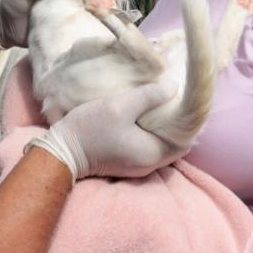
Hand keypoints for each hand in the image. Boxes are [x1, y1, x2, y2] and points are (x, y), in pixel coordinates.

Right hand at [28, 82, 185, 180]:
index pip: (187, 139)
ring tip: (162, 103)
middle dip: (178, 123)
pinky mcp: (127, 162)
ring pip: (162, 144)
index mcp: (153, 153)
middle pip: (176, 143)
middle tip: (176, 97)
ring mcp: (137, 165)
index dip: (191, 121)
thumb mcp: (121, 106)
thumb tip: (174, 87)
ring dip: (163, 126)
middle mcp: (149, 164)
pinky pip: (148, 145)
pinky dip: (151, 131)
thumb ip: (150, 96)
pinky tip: (145, 114)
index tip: (187, 100)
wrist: (61, 151)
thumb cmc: (91, 128)